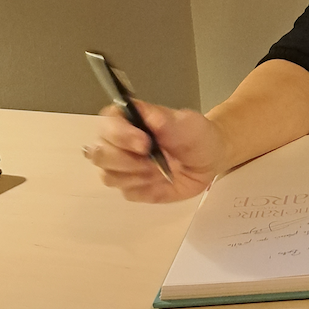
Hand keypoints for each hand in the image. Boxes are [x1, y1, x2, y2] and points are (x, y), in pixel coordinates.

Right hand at [85, 102, 227, 202]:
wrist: (208, 160)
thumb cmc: (195, 135)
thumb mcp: (187, 123)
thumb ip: (167, 121)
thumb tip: (149, 116)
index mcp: (129, 119)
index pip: (107, 122)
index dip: (120, 134)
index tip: (145, 143)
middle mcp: (118, 143)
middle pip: (99, 153)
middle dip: (126, 160)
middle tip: (153, 160)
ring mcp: (122, 167)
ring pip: (109, 176)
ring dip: (138, 175)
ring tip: (162, 169)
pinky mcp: (131, 188)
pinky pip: (127, 193)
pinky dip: (146, 189)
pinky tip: (162, 181)